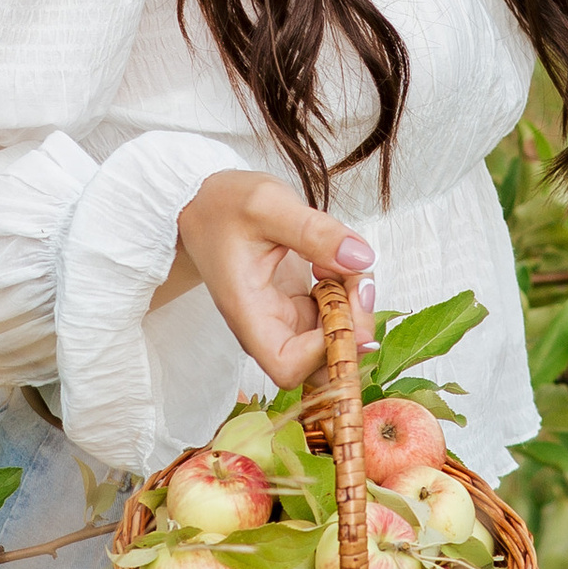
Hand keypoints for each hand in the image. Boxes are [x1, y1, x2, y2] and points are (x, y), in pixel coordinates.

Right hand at [169, 170, 375, 388]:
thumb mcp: (268, 205)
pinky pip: (334, 315)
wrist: (206, 202)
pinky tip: (332, 261)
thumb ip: (315, 232)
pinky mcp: (298, 305)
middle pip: (318, 364)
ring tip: (345, 263)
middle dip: (352, 328)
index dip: (323, 350)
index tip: (341, 304)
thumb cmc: (223, 206)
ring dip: (354, 308)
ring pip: (333, 340)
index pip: (287, 366)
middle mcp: (266, 325)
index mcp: (248, 311)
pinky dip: (348, 292)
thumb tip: (361, 258)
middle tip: (358, 281)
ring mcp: (285, 318)